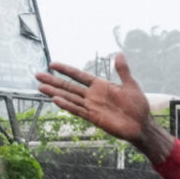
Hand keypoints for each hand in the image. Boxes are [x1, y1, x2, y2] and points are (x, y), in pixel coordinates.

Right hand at [35, 55, 166, 153]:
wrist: (141, 125)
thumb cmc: (138, 105)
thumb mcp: (131, 85)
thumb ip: (123, 71)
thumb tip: (119, 54)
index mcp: (100, 85)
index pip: (79, 75)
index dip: (66, 70)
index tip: (52, 64)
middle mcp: (93, 95)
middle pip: (69, 86)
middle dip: (54, 81)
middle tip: (38, 75)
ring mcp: (91, 106)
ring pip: (69, 97)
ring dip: (55, 92)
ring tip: (40, 87)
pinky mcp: (93, 117)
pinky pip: (77, 110)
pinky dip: (67, 105)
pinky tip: (56, 100)